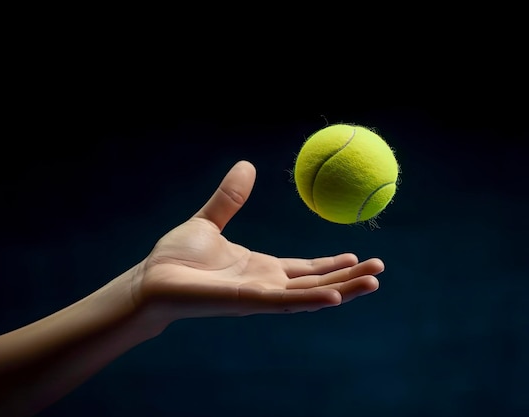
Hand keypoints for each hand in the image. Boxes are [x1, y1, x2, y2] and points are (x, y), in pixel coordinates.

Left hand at [132, 161, 382, 320]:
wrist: (149, 280)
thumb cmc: (175, 257)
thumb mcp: (209, 221)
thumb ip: (230, 198)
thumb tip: (246, 165)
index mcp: (261, 268)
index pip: (304, 269)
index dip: (330, 265)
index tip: (355, 256)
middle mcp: (266, 284)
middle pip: (316, 283)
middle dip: (348, 279)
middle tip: (379, 271)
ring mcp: (259, 295)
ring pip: (310, 295)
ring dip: (343, 289)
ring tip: (374, 283)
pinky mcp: (247, 301)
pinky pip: (285, 302)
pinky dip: (312, 300)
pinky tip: (337, 297)